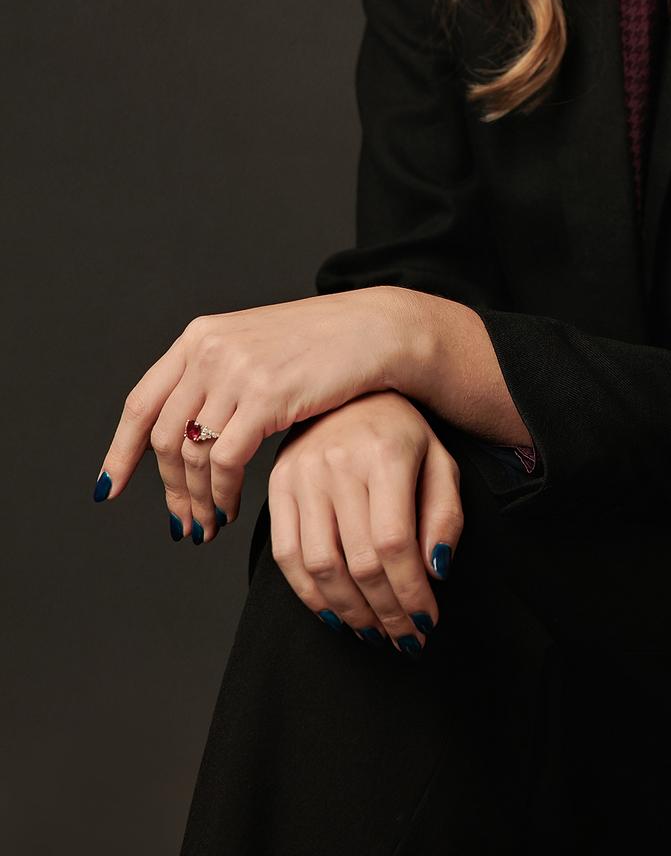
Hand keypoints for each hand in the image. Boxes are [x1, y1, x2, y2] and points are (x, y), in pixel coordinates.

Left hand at [94, 287, 418, 542]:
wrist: (375, 330)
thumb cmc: (324, 346)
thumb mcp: (255, 349)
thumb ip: (217, 377)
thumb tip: (186, 432)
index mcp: (198, 337)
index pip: (141, 403)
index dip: (121, 451)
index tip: (110, 488)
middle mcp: (208, 350)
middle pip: (163, 436)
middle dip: (168, 490)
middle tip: (183, 523)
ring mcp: (235, 371)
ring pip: (190, 454)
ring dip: (196, 500)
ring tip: (209, 525)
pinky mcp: (265, 396)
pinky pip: (225, 461)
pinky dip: (222, 494)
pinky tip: (232, 509)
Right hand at [268, 390, 460, 653]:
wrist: (351, 390)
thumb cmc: (402, 433)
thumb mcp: (439, 463)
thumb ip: (446, 515)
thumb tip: (435, 570)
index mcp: (385, 455)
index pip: (394, 544)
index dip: (410, 592)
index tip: (427, 620)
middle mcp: (338, 464)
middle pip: (359, 562)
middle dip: (386, 612)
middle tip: (404, 637)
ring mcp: (301, 475)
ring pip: (320, 566)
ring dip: (349, 612)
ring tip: (374, 631)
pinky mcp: (276, 486)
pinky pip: (286, 555)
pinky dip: (310, 594)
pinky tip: (335, 612)